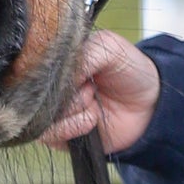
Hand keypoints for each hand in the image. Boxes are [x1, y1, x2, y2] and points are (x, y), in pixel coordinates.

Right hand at [39, 31, 160, 153]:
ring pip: (40, 112)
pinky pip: (49, 134)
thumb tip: (56, 75)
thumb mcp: (109, 47)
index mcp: (57, 60)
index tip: (72, 67)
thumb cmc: (130, 70)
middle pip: (33, 90)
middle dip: (64, 88)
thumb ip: (81, 54)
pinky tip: (93, 117)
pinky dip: (73, 125)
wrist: (152, 104)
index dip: (49, 66)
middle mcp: (50, 86)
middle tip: (89, 85)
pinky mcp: (60, 135)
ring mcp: (53, 110)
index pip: (31, 62)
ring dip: (71, 106)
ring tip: (93, 98)